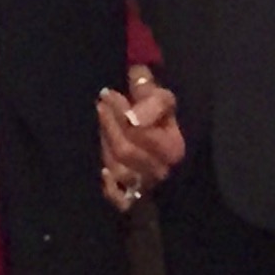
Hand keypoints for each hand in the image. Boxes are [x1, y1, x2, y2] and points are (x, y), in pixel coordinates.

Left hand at [97, 64, 184, 209]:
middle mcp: (162, 170)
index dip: (121, 111)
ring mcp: (148, 186)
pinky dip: (110, 187)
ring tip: (101, 125)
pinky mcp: (134, 200)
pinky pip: (120, 200)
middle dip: (109, 124)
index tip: (109, 94)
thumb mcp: (164, 102)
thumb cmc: (164, 123)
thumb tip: (135, 73)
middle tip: (101, 105)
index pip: (140, 130)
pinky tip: (104, 171)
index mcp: (174, 147)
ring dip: (105, 146)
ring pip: (118, 170)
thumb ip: (150, 91)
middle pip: (125, 150)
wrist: (168, 155)